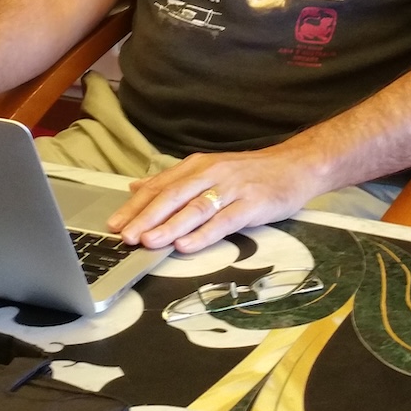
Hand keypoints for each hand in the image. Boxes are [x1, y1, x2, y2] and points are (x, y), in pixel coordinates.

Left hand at [107, 148, 330, 252]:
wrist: (297, 165)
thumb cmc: (251, 172)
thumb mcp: (210, 170)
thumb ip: (174, 180)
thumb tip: (136, 187)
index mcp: (197, 166)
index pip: (160, 187)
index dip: (135, 206)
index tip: (113, 224)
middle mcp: (211, 174)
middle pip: (172, 197)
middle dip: (146, 218)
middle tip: (125, 236)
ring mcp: (232, 188)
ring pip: (195, 208)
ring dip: (169, 226)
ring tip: (148, 242)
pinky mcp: (252, 205)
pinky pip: (223, 221)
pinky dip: (203, 234)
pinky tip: (186, 245)